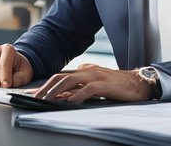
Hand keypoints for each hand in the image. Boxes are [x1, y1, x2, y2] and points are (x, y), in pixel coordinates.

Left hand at [33, 63, 150, 102]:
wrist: (138, 82)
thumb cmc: (115, 85)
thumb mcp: (94, 85)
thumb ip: (79, 88)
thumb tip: (62, 96)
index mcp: (83, 71)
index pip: (59, 76)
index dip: (45, 85)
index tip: (32, 93)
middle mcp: (86, 71)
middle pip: (60, 77)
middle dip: (46, 88)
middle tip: (34, 98)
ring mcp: (95, 76)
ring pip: (70, 80)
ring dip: (56, 90)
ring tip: (46, 99)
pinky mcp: (105, 84)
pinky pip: (89, 88)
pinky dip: (78, 94)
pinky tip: (70, 100)